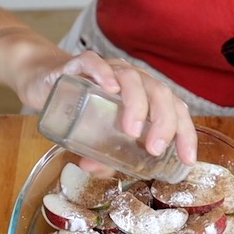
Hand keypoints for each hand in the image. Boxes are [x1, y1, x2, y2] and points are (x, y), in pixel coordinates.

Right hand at [12, 50, 197, 166]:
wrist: (46, 80)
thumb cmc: (81, 107)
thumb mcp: (95, 137)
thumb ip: (101, 155)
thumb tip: (99, 171)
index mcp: (145, 95)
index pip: (175, 109)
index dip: (185, 133)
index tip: (187, 159)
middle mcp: (132, 79)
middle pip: (159, 92)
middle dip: (164, 121)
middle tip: (155, 148)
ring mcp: (108, 69)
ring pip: (131, 78)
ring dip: (136, 104)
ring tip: (131, 130)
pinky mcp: (79, 64)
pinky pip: (94, 62)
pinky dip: (104, 74)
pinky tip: (108, 88)